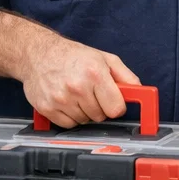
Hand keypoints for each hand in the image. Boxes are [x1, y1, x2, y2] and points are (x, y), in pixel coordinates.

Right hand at [20, 34, 140, 128]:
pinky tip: (66, 102)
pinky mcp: (47, 108)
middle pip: (100, 117)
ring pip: (84, 122)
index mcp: (95, 74)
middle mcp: (77, 87)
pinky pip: (68, 125)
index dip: (117, 107)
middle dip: (100, 107)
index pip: (116, 109)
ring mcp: (60, 99)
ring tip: (77, 95)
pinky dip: (70, 117)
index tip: (113, 102)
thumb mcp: (105, 59)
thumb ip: (126, 77)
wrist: (38, 54)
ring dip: (84, 112)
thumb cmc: (73, 56)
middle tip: (91, 93)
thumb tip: (140, 93)